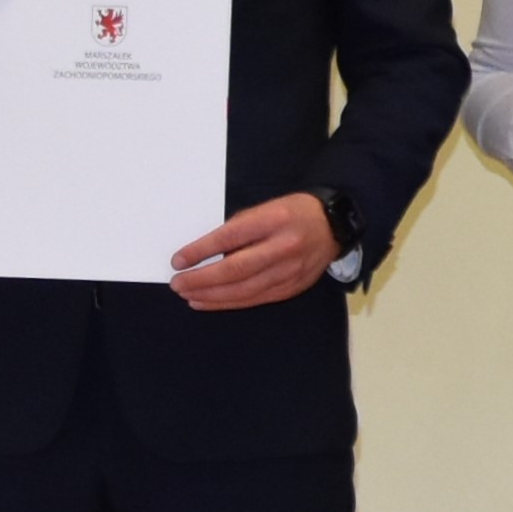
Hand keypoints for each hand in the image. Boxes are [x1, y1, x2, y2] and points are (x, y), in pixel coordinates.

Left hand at [172, 192, 336, 311]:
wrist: (334, 226)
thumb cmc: (293, 213)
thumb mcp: (265, 208)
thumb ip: (238, 229)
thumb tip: (206, 254)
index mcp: (274, 220)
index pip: (230, 238)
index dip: (201, 251)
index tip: (178, 260)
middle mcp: (283, 247)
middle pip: (235, 270)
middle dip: (202, 280)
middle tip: (178, 284)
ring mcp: (290, 271)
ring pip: (244, 290)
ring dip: (211, 296)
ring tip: (188, 295)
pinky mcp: (292, 288)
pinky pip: (255, 299)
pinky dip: (229, 302)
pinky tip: (210, 302)